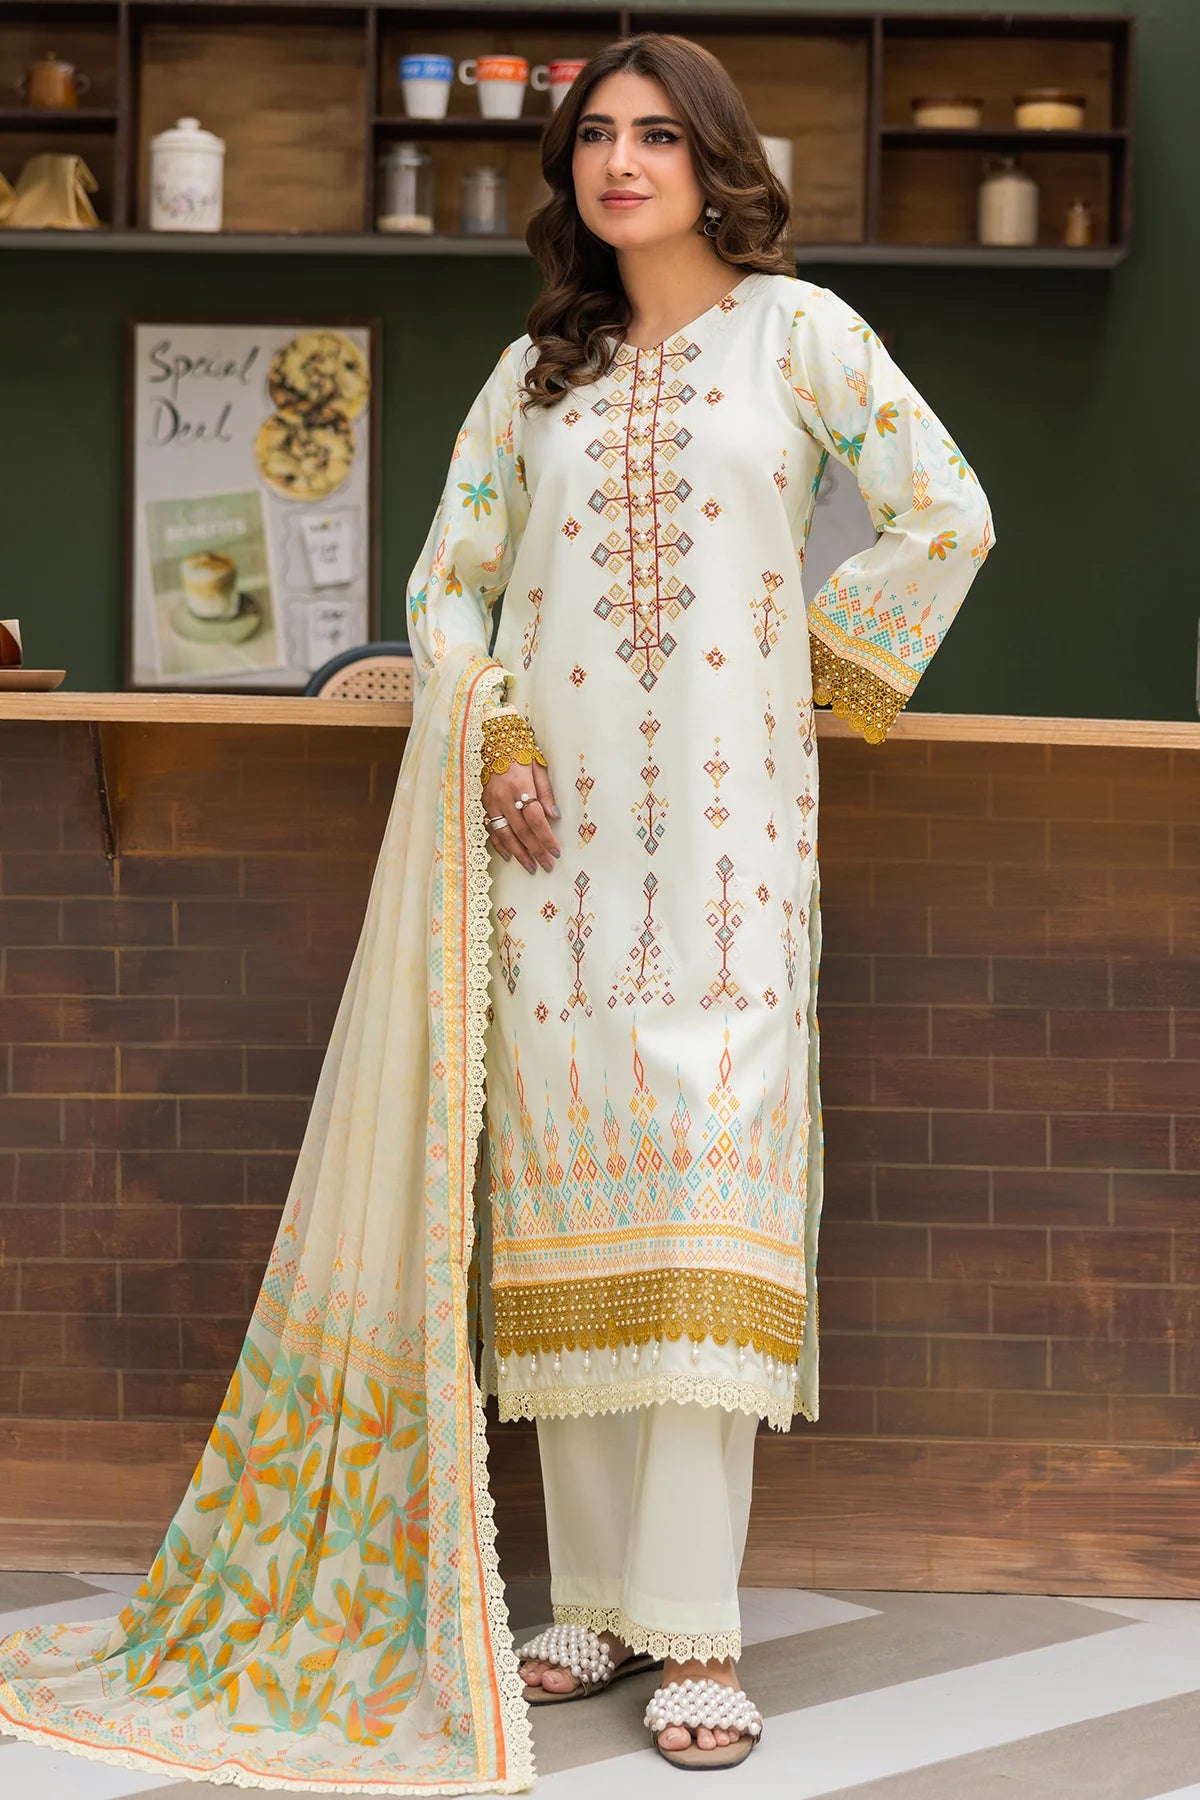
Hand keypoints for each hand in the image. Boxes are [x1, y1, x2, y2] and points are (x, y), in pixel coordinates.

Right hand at [483, 756, 559, 874]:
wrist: (494, 742)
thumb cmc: (520, 753)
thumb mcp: (539, 768)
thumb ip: (546, 793)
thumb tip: (554, 817)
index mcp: (521, 787)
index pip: (536, 821)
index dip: (546, 839)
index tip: (555, 852)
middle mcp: (505, 798)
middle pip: (522, 832)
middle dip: (535, 851)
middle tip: (546, 866)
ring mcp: (491, 803)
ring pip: (505, 835)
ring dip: (519, 854)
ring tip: (530, 867)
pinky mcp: (483, 805)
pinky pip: (491, 830)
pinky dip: (500, 845)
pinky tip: (509, 856)